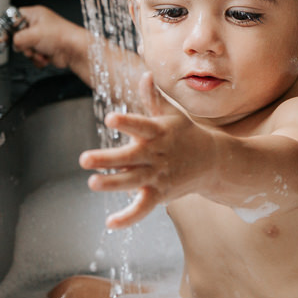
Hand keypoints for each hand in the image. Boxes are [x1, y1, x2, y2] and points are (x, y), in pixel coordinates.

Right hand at [9, 5, 89, 76]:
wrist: (74, 50)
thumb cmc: (62, 36)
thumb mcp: (33, 34)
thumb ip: (17, 38)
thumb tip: (13, 43)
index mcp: (35, 14)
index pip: (14, 17)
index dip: (9, 27)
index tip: (7, 36)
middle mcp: (38, 25)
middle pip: (18, 36)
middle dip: (24, 45)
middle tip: (31, 45)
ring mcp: (41, 38)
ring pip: (25, 48)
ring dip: (32, 54)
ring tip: (40, 52)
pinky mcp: (44, 49)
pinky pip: (32, 56)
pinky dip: (37, 59)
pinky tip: (45, 57)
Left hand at [80, 74, 216, 228]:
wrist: (214, 161)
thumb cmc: (186, 134)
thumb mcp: (172, 114)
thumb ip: (153, 98)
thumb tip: (145, 74)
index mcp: (158, 132)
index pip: (140, 126)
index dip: (126, 122)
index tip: (109, 118)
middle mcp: (156, 155)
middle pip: (129, 158)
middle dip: (107, 160)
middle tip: (84, 159)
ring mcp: (158, 176)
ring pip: (132, 182)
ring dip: (112, 184)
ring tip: (92, 183)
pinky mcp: (159, 194)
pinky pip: (143, 208)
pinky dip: (128, 218)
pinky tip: (110, 223)